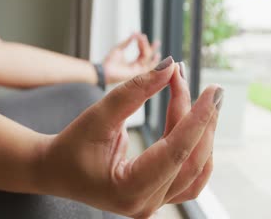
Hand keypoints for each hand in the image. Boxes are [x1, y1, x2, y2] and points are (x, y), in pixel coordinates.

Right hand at [36, 57, 221, 217]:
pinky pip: (190, 174)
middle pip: (191, 159)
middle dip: (202, 120)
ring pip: (196, 168)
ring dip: (203, 133)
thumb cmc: (71, 146)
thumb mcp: (98, 115)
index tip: (214, 91)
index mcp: (129, 190)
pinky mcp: (157, 195)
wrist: (55, 171)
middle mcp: (145, 204)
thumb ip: (134, 91)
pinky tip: (195, 122)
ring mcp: (153, 203)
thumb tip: (170, 67)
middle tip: (209, 88)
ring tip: (201, 100)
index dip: (198, 118)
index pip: (176, 152)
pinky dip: (196, 147)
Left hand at [103, 32, 160, 83]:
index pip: (142, 53)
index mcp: (132, 63)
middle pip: (146, 55)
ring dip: (146, 48)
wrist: (104, 70)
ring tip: (144, 40)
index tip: (141, 35)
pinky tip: (157, 55)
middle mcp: (137, 67)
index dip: (142, 43)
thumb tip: (134, 33)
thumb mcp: (118, 49)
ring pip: (146, 58)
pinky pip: (148, 67)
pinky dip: (154, 62)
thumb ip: (127, 42)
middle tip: (150, 39)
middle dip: (148, 46)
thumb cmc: (109, 62)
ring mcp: (137, 70)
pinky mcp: (137, 73)